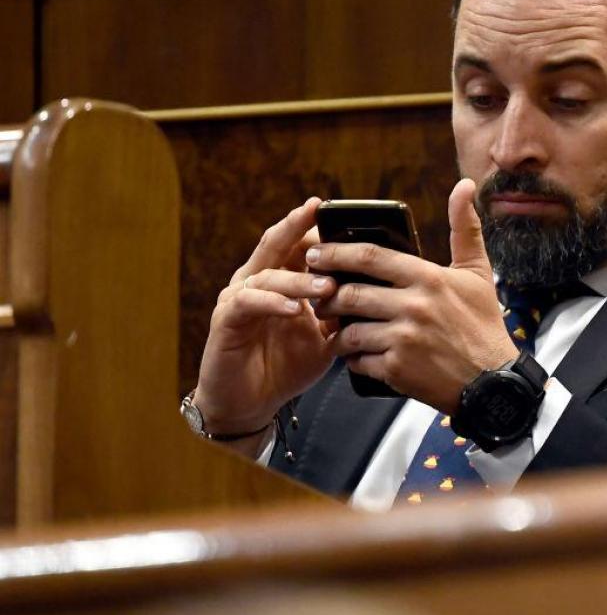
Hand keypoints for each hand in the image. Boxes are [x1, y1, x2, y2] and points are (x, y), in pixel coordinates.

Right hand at [195, 198, 339, 433]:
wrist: (251, 403)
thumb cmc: (285, 365)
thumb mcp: (323, 335)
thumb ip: (340, 312)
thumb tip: (374, 294)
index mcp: (280, 279)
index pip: (298, 245)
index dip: (315, 228)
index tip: (337, 212)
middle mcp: (256, 281)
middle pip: (276, 244)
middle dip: (296, 226)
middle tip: (316, 212)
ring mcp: (238, 298)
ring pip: (268, 274)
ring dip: (299, 279)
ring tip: (327, 285)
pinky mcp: (225, 321)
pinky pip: (249, 303)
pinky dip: (274, 303)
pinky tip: (295, 308)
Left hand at [311, 179, 518, 412]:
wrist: (493, 383)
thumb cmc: (484, 325)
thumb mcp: (477, 273)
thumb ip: (465, 228)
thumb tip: (465, 185)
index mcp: (429, 278)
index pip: (371, 257)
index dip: (336, 253)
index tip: (316, 254)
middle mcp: (414, 307)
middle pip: (351, 294)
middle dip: (328, 295)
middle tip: (317, 294)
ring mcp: (404, 339)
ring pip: (350, 330)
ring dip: (337, 331)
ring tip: (335, 329)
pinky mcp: (398, 370)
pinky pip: (358, 362)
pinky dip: (353, 360)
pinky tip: (357, 356)